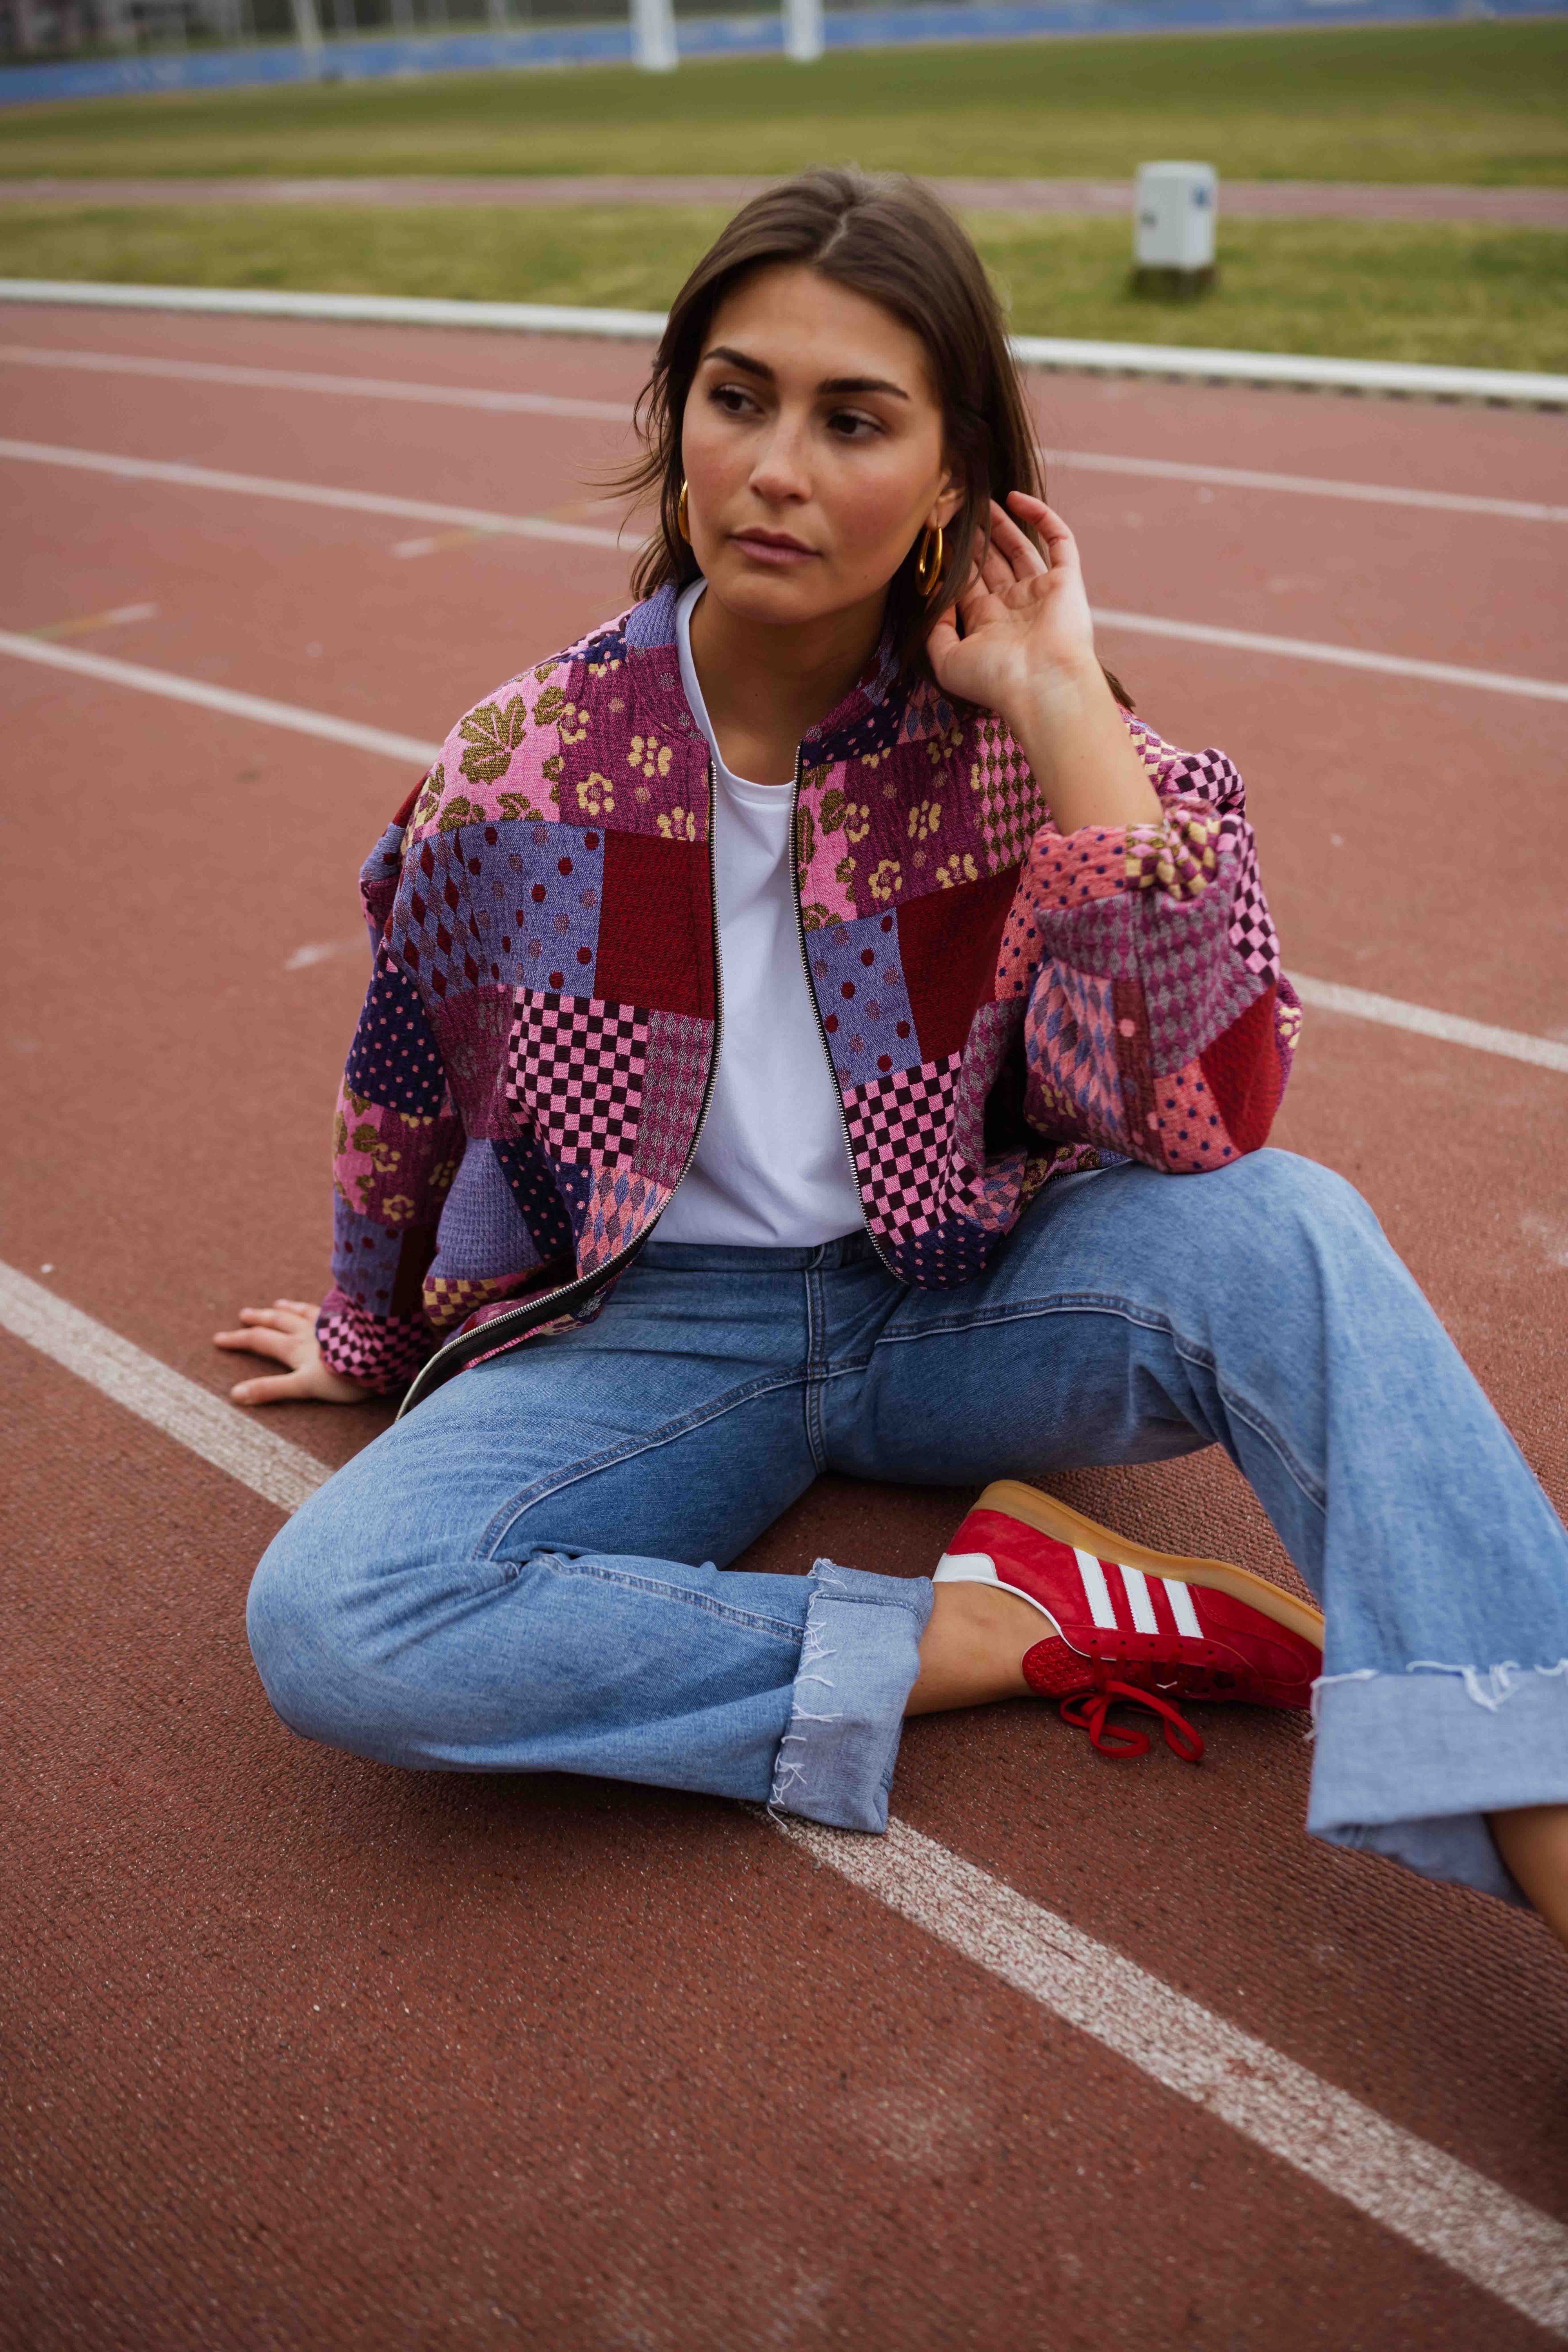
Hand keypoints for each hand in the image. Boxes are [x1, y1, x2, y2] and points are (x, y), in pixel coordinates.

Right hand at [214, 1298, 368, 1406]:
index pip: (259, 1340)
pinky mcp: (348, 1322)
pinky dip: (318, 1307)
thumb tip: (235, 1395)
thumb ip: (271, 1389)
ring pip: (301, 1312)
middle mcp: (308, 1332)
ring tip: (278, 1303)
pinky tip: (323, 1306)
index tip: (219, 1339)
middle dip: (258, 1319)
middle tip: (244, 1314)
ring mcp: (329, 1325)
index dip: (238, 1340)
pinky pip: (328, 1310)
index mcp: (294, 1347)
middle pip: (277, 1322)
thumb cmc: (343, 1376)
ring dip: (287, 1308)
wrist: (379, 1356)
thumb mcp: (303, 1387)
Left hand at [924, 493, 1097, 721]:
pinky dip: (1041, 517)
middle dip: (974, 536)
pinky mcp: (1067, 580)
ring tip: (980, 499)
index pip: (966, 582)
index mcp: (987, 623)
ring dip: (1000, 524)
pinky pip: (1058, 540)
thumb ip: (934, 630)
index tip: (935, 532)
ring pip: (1019, 547)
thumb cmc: (994, 679)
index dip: (952, 558)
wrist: (1041, 685)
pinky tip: (1015, 498)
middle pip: (990, 562)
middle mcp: (1013, 606)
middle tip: (956, 507)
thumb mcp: (947, 662)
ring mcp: (1041, 591)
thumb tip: (935, 595)